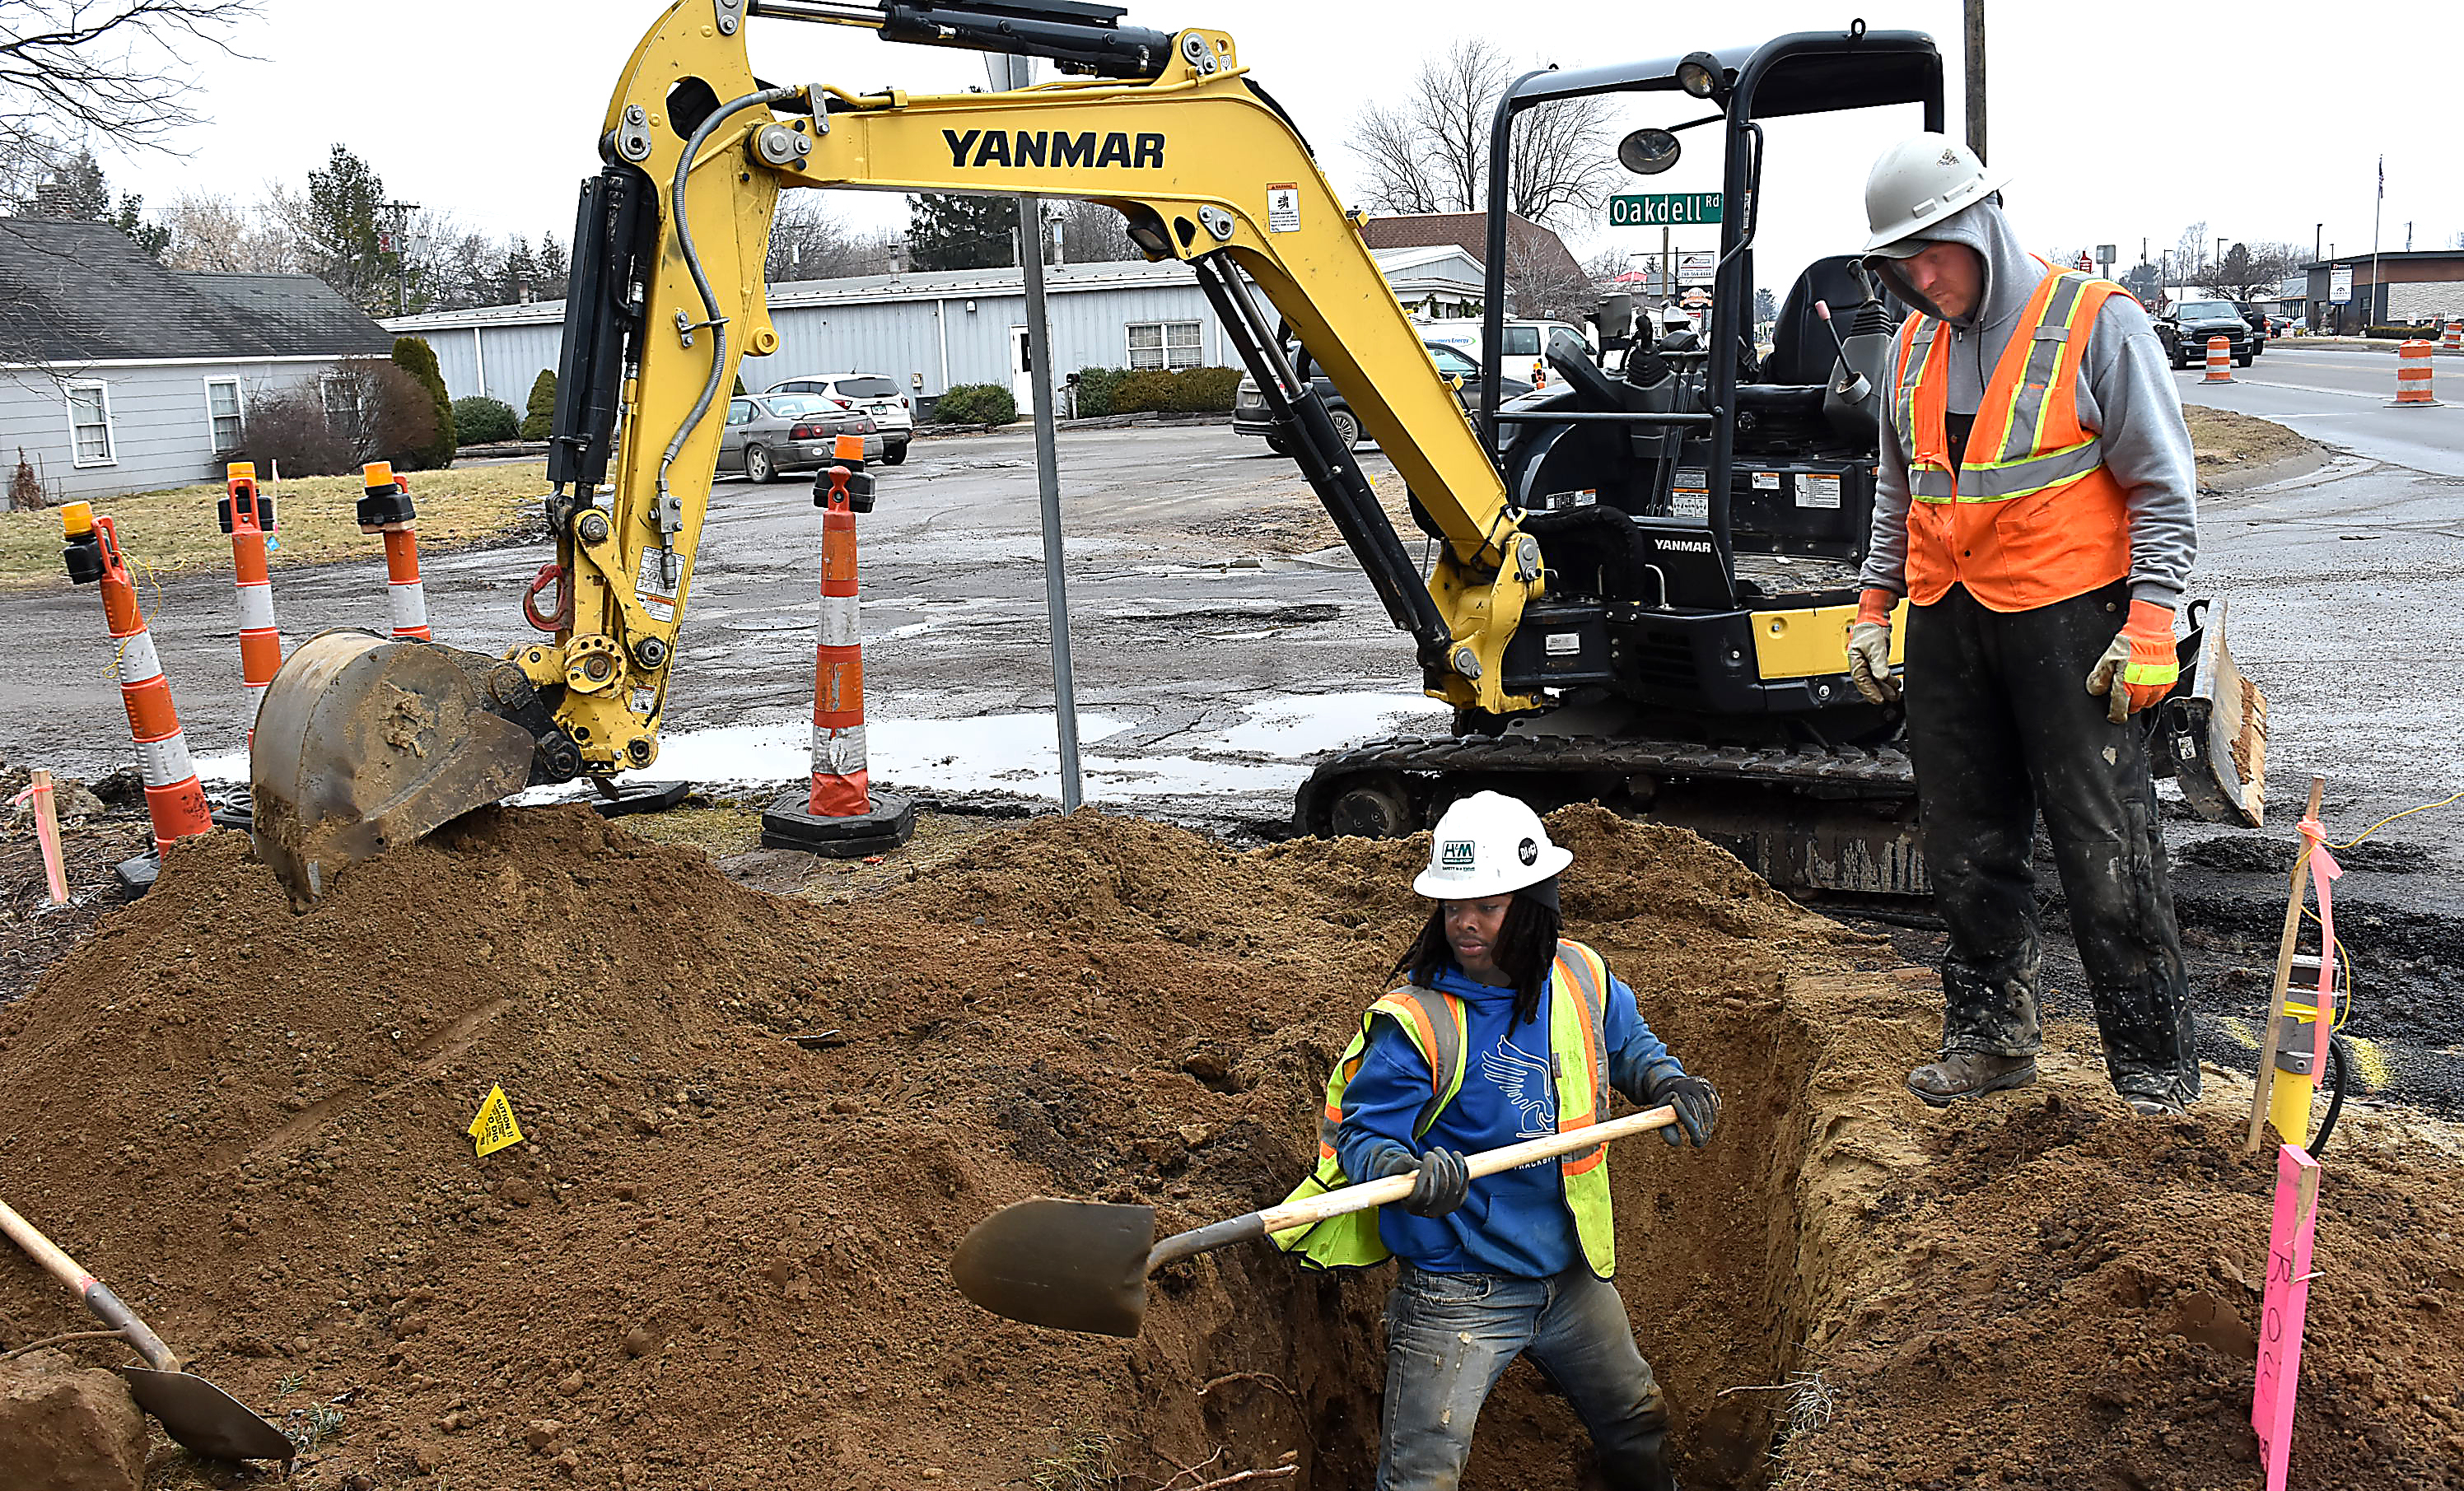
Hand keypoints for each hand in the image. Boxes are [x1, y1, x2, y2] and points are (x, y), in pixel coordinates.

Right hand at [1388, 1147, 1467, 1217]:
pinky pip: (1464, 1181)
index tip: (1425, 1157)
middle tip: (1430, 1152)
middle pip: (1442, 1186)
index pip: (1424, 1195)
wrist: (1414, 1183)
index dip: (1427, 1174)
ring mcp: (1447, 1207)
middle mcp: (1432, 1212)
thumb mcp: (1395, 1169)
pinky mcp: (1459, 1199)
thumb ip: (1401, 1165)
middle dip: (1438, 1163)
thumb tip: (1410, 1161)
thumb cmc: (1401, 1174)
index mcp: (1413, 1207)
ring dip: (1448, 1162)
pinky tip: (1456, 1154)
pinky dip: (1461, 1166)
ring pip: (1454, 1182)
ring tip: (1438, 1150)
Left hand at [1645, 1072, 1719, 1147]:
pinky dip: (1713, 1118)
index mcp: (1677, 1089)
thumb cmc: (1664, 1105)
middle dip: (1703, 1130)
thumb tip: (1676, 1143)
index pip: (1689, 1112)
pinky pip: (1715, 1106)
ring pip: (1710, 1109)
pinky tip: (1709, 1127)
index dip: (1694, 1129)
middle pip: (1702, 1111)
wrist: (1669, 1085)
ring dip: (1709, 1126)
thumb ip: (1667, 1129)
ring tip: (1704, 1138)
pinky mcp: (1709, 1087)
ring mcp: (1702, 1084)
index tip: (1695, 1142)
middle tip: (1700, 1143)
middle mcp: (1691, 1084)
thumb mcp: (1660, 1116)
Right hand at [1847, 588, 1899, 703]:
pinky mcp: (1875, 661)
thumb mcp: (1876, 647)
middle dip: (1879, 692)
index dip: (1870, 691)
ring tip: (1895, 693)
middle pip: (1868, 683)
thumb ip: (1878, 663)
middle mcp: (1860, 664)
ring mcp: (1867, 663)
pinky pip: (1880, 674)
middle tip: (1890, 698)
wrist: (1875, 618)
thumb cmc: (1870, 629)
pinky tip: (1894, 683)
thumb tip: (1881, 677)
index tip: (1879, 699)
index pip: (1861, 681)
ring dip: (1885, 687)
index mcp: (1855, 661)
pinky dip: (1887, 680)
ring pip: (1875, 680)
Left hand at [2085, 599, 2178, 724]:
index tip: (2114, 717)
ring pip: (2152, 701)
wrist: (2149, 629)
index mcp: (2127, 682)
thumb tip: (2095, 691)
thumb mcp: (2107, 659)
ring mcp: (2159, 681)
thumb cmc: (2129, 642)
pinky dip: (2157, 693)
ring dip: (2144, 702)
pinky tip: (2151, 688)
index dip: (2116, 715)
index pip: (2120, 708)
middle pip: (2137, 706)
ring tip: (2137, 696)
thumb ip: (2100, 677)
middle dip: (2129, 707)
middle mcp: (2144, 684)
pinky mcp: (2170, 675)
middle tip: (2125, 704)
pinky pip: (2165, 691)